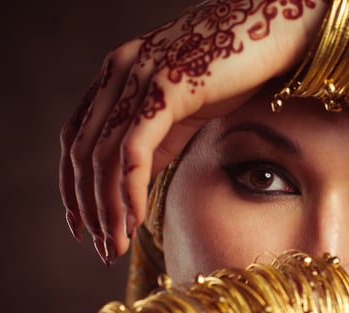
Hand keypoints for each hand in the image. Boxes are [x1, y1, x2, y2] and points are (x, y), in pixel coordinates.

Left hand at [59, 0, 325, 263]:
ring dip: (108, 210)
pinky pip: (133, 151)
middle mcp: (118, 73)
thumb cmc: (238, 65)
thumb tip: (138, 178)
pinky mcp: (164, 87)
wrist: (275, 26)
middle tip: (103, 250)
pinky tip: (136, 221)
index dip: (73, 187)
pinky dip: (130, 191)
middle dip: (89, 209)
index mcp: (118, 76)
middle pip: (81, 154)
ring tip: (117, 246)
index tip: (84, 226)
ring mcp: (138, 77)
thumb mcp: (188, 108)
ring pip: (102, 158)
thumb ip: (159, 138)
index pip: (76, 140)